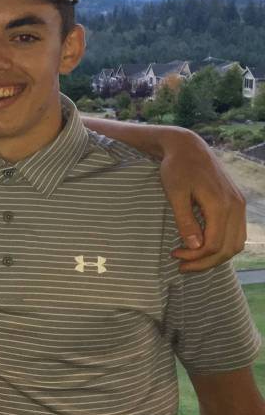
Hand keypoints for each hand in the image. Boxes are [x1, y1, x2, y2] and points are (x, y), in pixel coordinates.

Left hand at [160, 129, 245, 270]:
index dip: (195, 257)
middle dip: (206, 263)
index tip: (175, 257)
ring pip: (236, 242)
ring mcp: (239, 204)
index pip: (214, 244)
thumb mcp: (175, 194)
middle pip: (228, 248)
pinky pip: (237, 232)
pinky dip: (223, 245)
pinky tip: (204, 247)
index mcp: (221, 205)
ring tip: (193, 261)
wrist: (188, 147)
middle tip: (182, 267)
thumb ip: (185, 220)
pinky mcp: (236, 202)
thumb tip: (194, 246)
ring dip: (216, 256)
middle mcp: (236, 206)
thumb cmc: (177, 168)